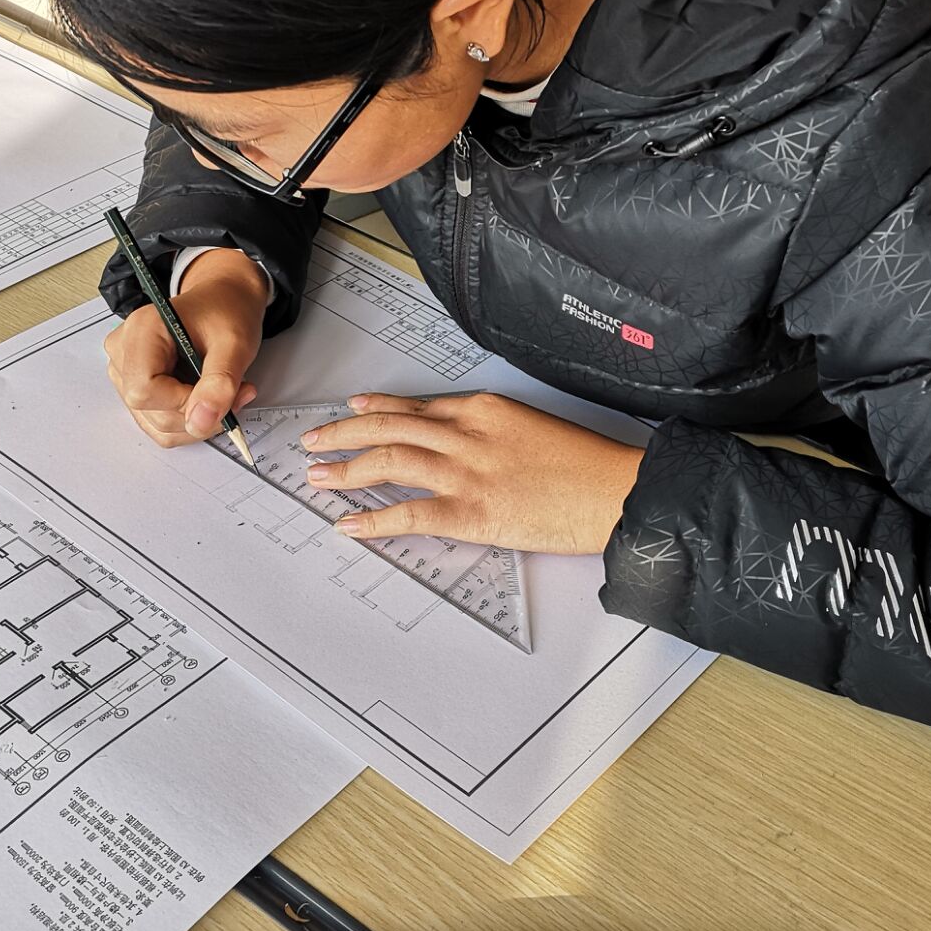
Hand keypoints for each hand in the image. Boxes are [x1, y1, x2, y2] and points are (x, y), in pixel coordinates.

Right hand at [105, 249, 266, 446]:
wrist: (223, 302)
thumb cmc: (225, 313)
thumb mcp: (236, 344)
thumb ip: (220, 383)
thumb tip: (201, 422)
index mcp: (142, 330)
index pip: (143, 390)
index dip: (182, 403)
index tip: (215, 392)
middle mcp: (124, 351)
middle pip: (148, 410)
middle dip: (197, 412)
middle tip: (233, 390)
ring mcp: (126, 371)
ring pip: (155, 424)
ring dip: (196, 420)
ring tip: (222, 391)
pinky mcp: (135, 386)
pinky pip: (158, 424)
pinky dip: (189, 421)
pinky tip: (206, 397)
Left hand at [300, 393, 644, 554]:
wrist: (614, 491)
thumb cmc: (585, 465)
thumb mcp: (532, 426)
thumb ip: (492, 429)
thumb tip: (461, 440)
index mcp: (483, 409)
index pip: (415, 405)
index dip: (376, 408)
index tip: (352, 409)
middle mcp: (467, 434)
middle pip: (389, 427)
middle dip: (344, 433)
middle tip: (315, 442)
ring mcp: (466, 473)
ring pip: (388, 461)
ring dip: (346, 469)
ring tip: (318, 476)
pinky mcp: (472, 513)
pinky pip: (408, 514)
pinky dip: (373, 519)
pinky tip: (350, 524)